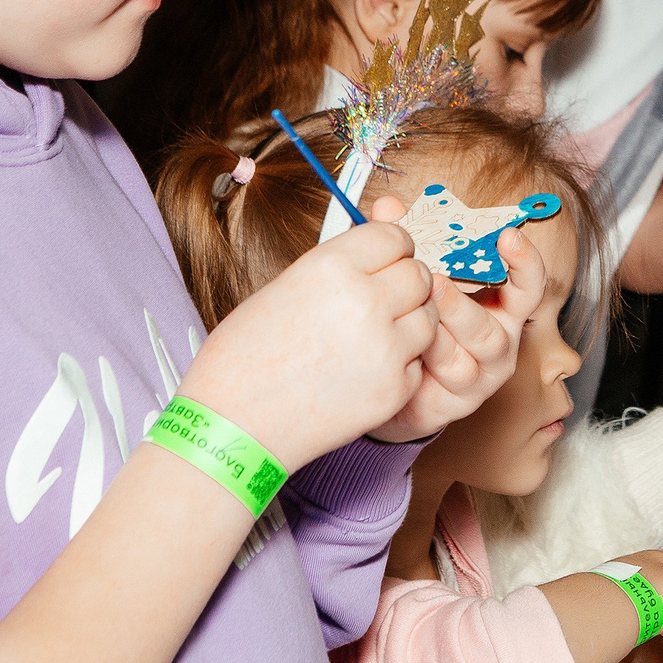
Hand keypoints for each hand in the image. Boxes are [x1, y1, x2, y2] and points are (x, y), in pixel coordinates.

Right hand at [182, 201, 435, 471]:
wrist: (234, 424)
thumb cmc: (245, 356)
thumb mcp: (284, 287)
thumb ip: (338, 265)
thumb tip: (376, 248)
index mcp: (332, 267)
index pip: (395, 237)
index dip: (392, 247)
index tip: (386, 259)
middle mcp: (365, 302)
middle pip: (419, 275)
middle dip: (406, 283)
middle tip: (384, 298)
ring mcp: (385, 348)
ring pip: (428, 317)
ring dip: (409, 321)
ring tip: (373, 334)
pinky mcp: (394, 389)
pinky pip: (418, 361)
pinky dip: (400, 364)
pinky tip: (365, 370)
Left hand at [372, 224, 544, 442]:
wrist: (387, 381)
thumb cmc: (411, 322)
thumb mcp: (410, 280)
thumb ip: (403, 242)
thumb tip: (388, 204)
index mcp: (499, 305)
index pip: (527, 282)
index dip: (525, 260)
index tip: (508, 235)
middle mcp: (501, 339)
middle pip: (505, 316)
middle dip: (470, 296)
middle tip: (438, 277)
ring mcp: (483, 372)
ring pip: (479, 345)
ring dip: (452, 321)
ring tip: (424, 302)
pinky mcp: (461, 399)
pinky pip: (452, 374)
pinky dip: (431, 355)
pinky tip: (411, 341)